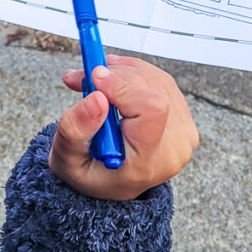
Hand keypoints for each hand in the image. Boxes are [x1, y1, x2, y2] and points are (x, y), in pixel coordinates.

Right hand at [49, 55, 198, 200]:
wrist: (113, 181)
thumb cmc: (91, 171)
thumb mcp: (67, 160)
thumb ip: (75, 130)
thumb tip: (97, 97)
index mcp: (146, 164)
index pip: (151, 109)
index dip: (122, 86)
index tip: (93, 80)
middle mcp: (173, 149)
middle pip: (150, 90)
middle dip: (112, 75)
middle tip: (80, 79)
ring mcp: (183, 134)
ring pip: (154, 79)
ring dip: (121, 71)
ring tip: (94, 80)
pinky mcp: (184, 119)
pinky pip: (160, 80)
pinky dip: (133, 72)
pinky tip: (114, 80)